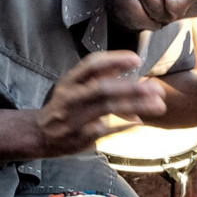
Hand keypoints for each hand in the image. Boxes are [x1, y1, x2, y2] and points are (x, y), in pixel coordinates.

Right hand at [36, 51, 166, 155]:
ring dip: (135, 105)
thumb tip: (124, 64)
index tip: (137, 59)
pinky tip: (140, 122)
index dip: (115, 60)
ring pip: (107, 108)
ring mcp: (75, 118)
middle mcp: (71, 97)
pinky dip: (124, 125)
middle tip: (156, 88)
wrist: (38, 134)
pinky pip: (106, 129)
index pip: (92, 64)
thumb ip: (98, 75)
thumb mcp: (75, 86)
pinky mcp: (80, 137)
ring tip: (158, 105)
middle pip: (103, 88)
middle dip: (132, 87)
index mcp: (70, 81)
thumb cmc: (64, 106)